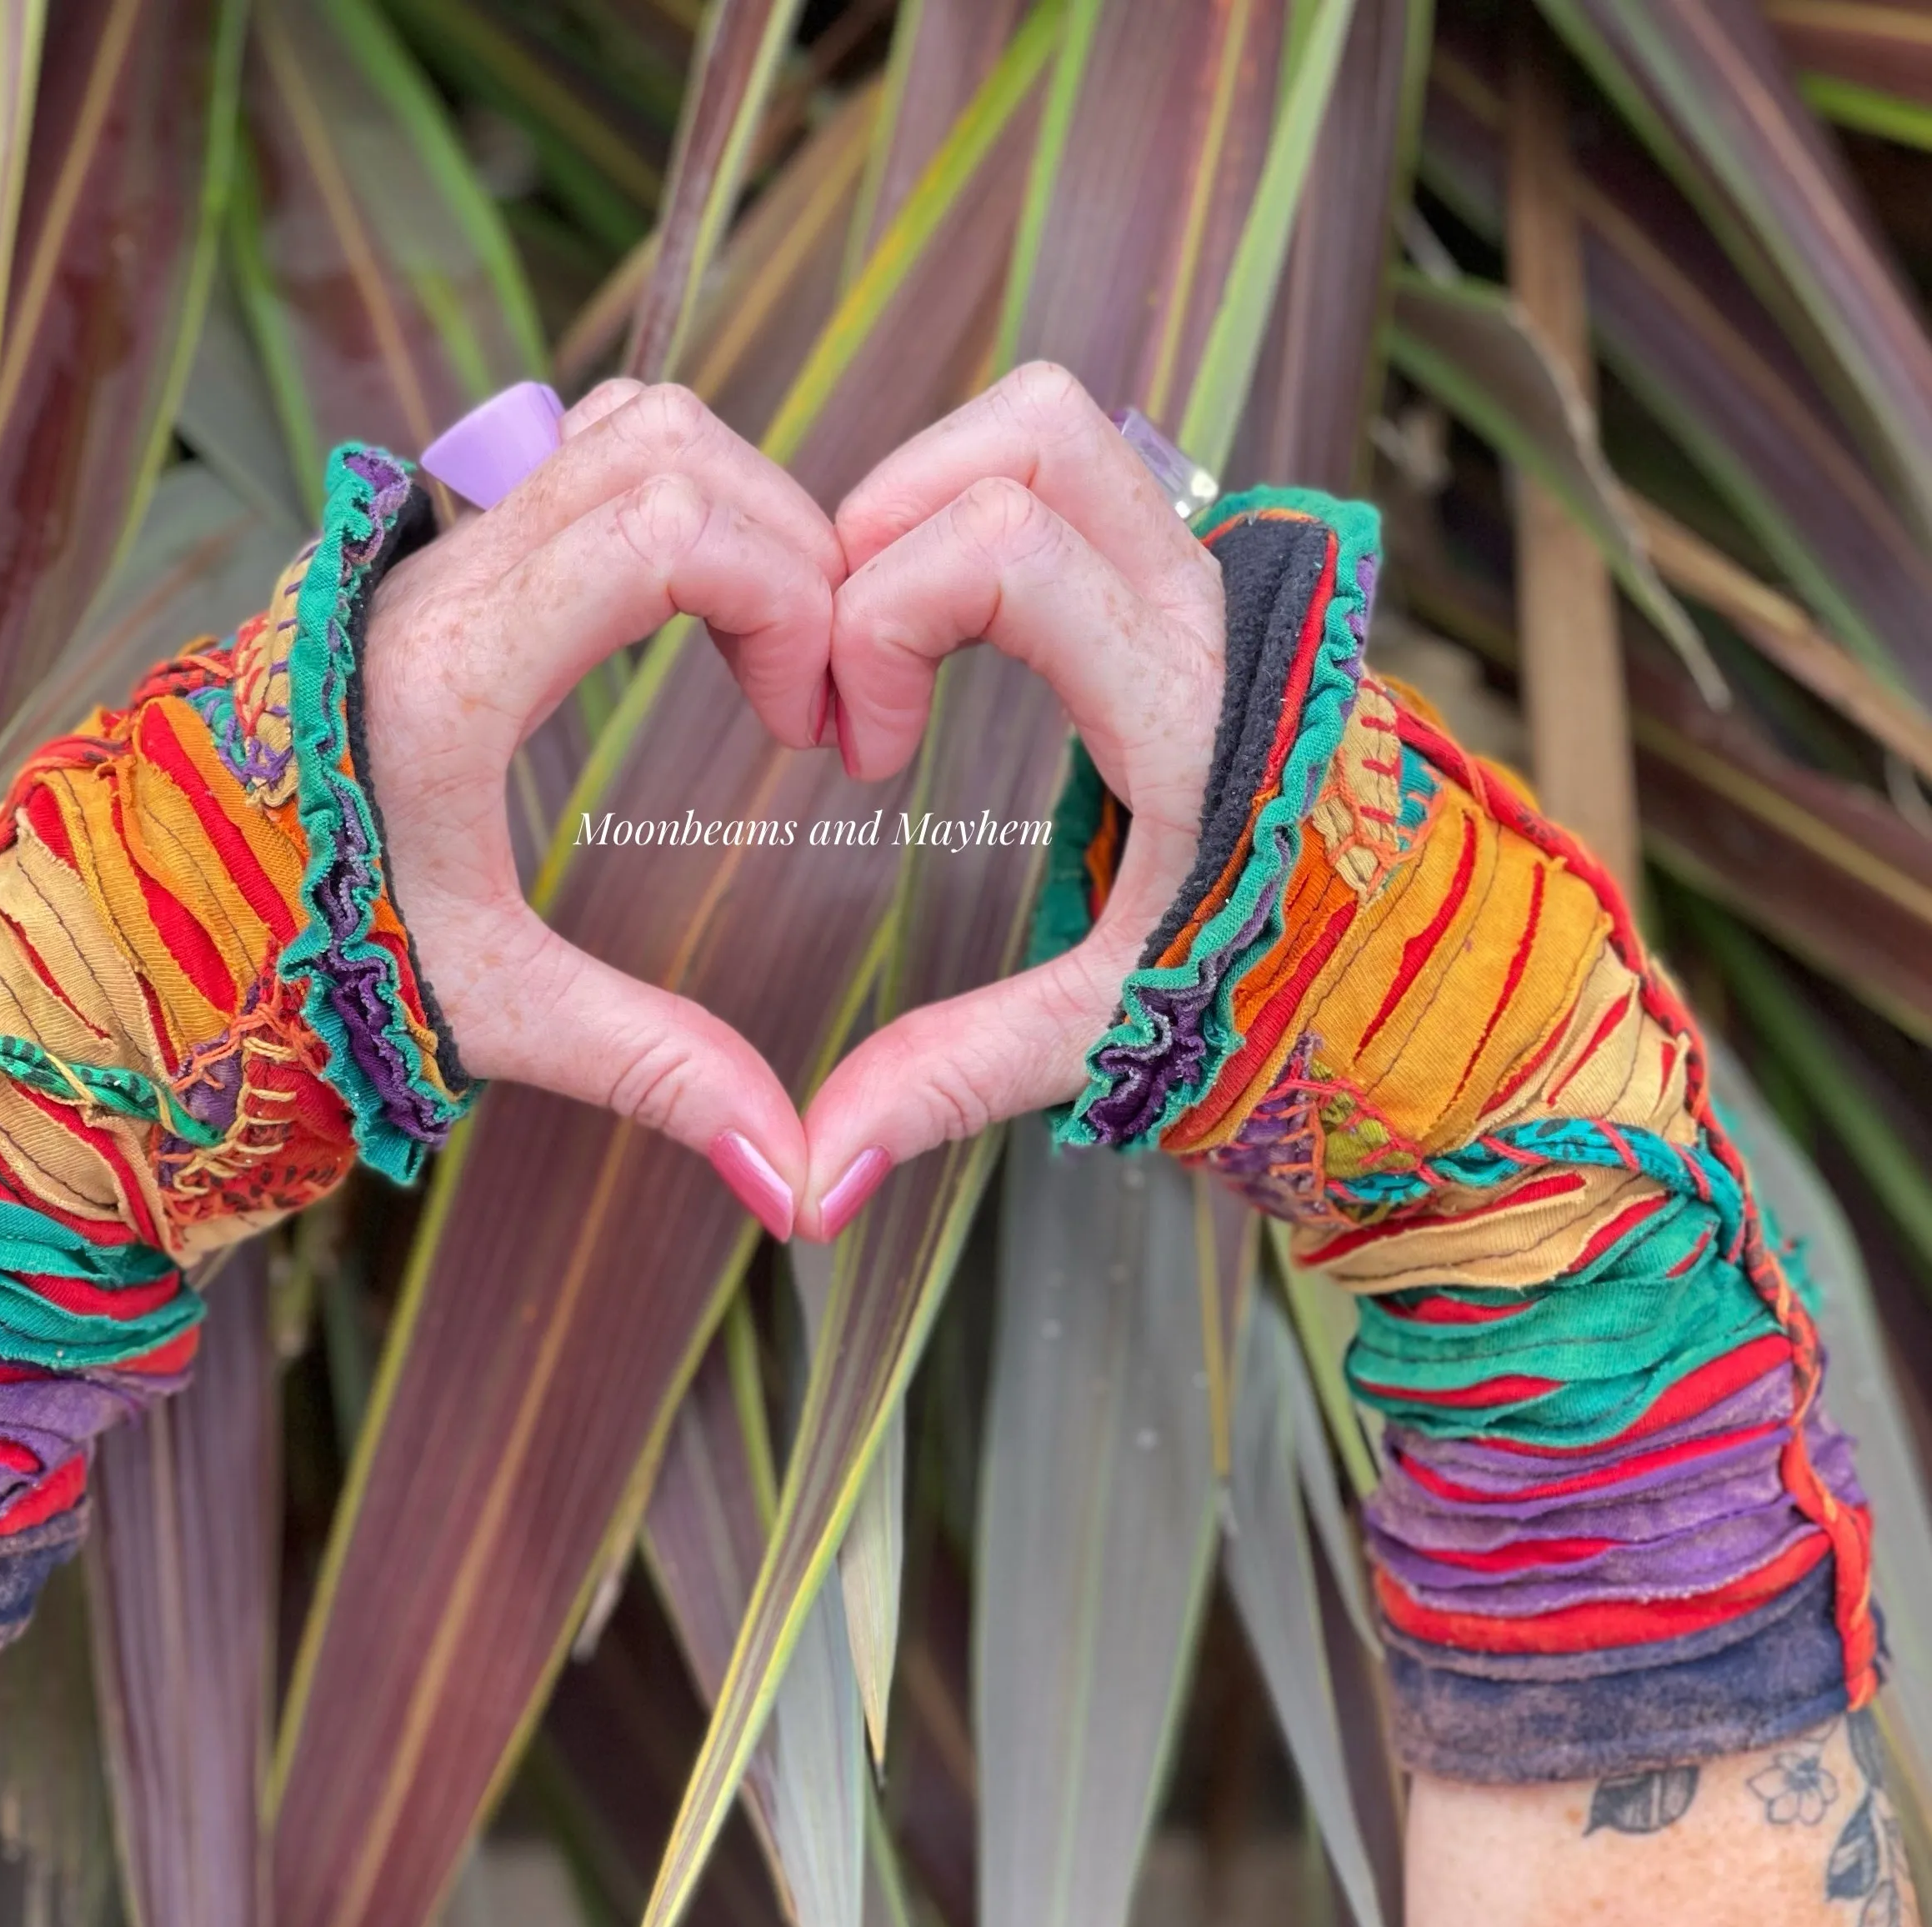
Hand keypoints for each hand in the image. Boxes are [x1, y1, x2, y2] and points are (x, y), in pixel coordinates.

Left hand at [362, 380, 842, 1233]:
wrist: (154, 907)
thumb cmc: (300, 958)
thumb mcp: (488, 1010)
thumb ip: (649, 1071)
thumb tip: (793, 1178)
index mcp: (453, 670)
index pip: (667, 525)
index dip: (788, 598)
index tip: (808, 726)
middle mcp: (437, 574)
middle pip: (670, 448)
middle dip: (786, 550)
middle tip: (811, 692)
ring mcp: (430, 544)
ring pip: (629, 430)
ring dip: (732, 515)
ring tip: (765, 653)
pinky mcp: (434, 549)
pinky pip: (584, 456)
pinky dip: (672, 505)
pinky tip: (691, 623)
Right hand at [796, 362, 1228, 1237]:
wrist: (1431, 976)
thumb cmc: (1285, 999)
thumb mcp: (1110, 1033)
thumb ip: (955, 1081)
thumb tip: (809, 1185)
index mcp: (1188, 709)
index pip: (1002, 550)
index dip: (880, 621)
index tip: (863, 754)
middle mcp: (1210, 611)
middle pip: (1030, 433)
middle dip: (888, 519)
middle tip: (848, 661)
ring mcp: (1213, 579)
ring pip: (1055, 427)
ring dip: (934, 501)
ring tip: (888, 636)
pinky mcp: (1199, 584)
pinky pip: (1075, 478)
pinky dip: (978, 516)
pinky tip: (945, 638)